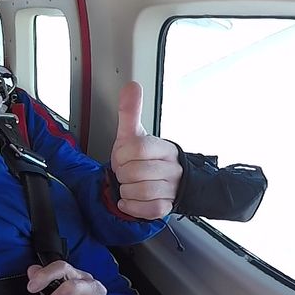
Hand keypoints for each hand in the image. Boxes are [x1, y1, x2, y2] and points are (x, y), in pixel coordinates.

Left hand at [110, 82, 182, 218]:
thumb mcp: (133, 135)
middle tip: (126, 173)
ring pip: (140, 192)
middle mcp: (172, 168)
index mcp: (164, 148)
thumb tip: (132, 86)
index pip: (138, 148)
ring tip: (129, 185)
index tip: (123, 157)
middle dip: (122, 174)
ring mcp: (172, 188)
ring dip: (126, 191)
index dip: (122, 155)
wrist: (159, 183)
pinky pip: (147, 209)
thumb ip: (130, 112)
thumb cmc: (143, 159)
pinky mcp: (167, 207)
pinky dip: (132, 206)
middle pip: (135, 172)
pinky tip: (131, 200)